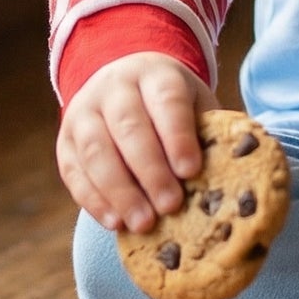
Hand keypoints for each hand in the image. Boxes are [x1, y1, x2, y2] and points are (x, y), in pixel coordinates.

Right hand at [57, 53, 212, 232]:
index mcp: (155, 75)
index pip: (166, 101)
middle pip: (128, 127)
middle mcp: (114, 88)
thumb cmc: (170, 104)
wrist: (123, 81)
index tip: (191, 171)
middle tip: (170, 206)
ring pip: (95, 150)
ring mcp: (84, 112)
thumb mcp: (194, 103)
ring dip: (119, 191)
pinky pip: (73, 171)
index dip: (177, 136)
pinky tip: (115, 222)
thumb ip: (209, 132)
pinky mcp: (64, 140)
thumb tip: (235, 172)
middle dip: (150, 170)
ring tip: (143, 224)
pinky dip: (93, 200)